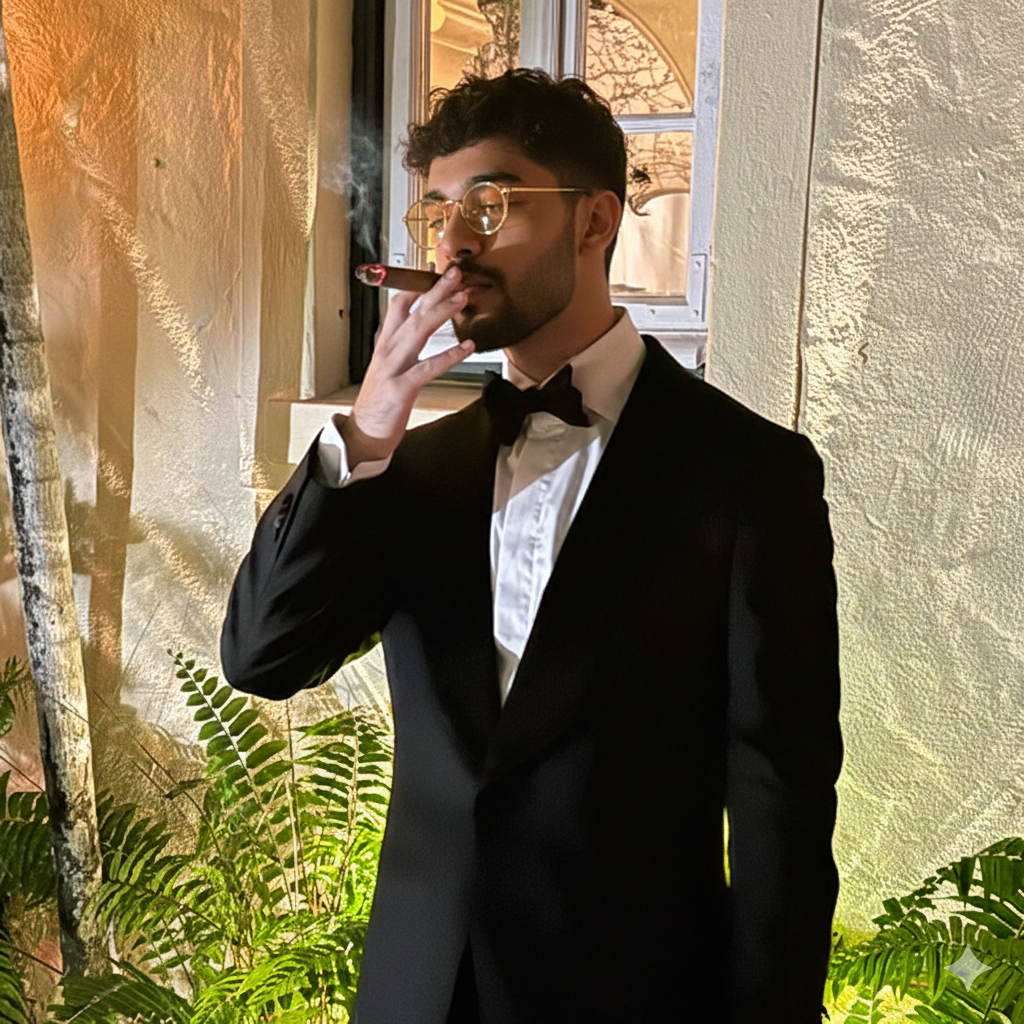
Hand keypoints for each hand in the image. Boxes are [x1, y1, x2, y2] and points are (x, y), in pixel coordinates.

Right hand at [342, 265, 474, 466]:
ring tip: (462, 297)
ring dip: (442, 312)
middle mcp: (388, 350)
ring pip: (419, 331)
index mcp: (386, 344)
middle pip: (414, 312)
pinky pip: (428, 367)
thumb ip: (402, 346)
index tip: (438, 271)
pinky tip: (467, 346)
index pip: (399, 305)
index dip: (419, 287)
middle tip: (456, 272)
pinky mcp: (401, 388)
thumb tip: (418, 327)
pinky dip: (449, 355)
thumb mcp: (388, 367)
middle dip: (435, 290)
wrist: (363, 434)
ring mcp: (393, 368)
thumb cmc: (381, 402)